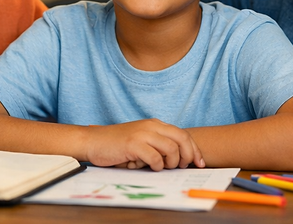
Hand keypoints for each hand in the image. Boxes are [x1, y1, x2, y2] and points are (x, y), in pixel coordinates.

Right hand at [84, 119, 203, 170]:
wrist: (93, 141)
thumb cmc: (117, 145)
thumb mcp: (141, 141)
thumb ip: (158, 145)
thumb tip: (179, 160)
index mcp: (155, 124)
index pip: (183, 134)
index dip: (194, 149)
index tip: (199, 162)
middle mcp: (151, 126)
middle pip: (182, 139)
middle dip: (188, 156)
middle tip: (183, 167)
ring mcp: (143, 133)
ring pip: (171, 149)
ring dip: (171, 163)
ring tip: (161, 167)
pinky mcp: (133, 144)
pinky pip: (155, 158)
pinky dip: (156, 166)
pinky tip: (147, 166)